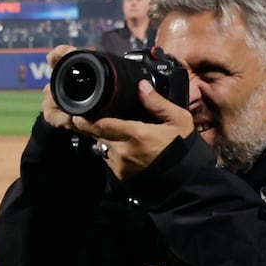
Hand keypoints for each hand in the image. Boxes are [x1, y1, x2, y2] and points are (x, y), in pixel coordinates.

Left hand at [57, 82, 195, 182]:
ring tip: (114, 130)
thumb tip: (142, 86)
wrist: (186, 179)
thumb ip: (158, 102)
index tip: (79, 111)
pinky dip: (111, 150)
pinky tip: (124, 146)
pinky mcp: (121, 176)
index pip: (100, 125)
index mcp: (137, 134)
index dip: (85, 118)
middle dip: (92, 125)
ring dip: (103, 138)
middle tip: (92, 115)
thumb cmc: (182, 149)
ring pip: (101, 146)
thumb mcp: (178, 120)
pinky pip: (108, 159)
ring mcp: (121, 165)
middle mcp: (124, 151)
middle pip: (97, 134)